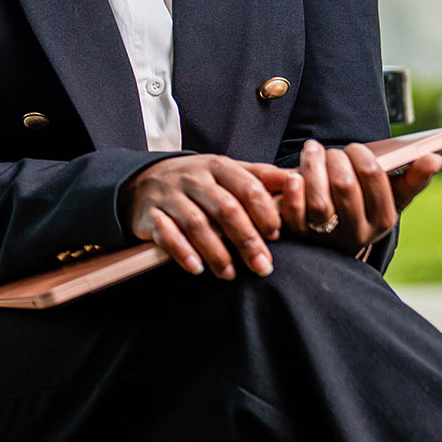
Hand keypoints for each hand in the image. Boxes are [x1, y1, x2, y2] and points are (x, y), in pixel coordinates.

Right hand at [122, 155, 301, 278]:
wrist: (144, 181)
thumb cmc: (197, 182)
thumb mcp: (227, 172)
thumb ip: (260, 176)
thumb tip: (297, 180)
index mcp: (217, 166)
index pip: (248, 187)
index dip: (265, 213)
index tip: (276, 235)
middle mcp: (193, 178)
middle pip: (226, 209)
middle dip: (247, 240)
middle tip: (263, 266)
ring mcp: (169, 195)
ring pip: (197, 224)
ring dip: (216, 252)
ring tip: (230, 274)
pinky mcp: (149, 214)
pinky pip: (166, 234)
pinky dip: (182, 252)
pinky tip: (196, 268)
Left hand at [289, 138, 441, 253]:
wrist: (336, 235)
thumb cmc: (366, 203)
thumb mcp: (392, 195)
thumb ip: (414, 177)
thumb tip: (436, 159)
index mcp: (384, 218)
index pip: (374, 178)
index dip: (361, 156)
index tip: (354, 147)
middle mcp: (358, 232)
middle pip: (344, 187)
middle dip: (336, 159)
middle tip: (330, 149)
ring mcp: (328, 236)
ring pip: (319, 201)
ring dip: (312, 168)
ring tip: (312, 151)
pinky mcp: (301, 235)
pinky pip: (295, 215)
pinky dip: (292, 194)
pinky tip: (293, 177)